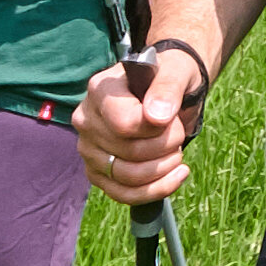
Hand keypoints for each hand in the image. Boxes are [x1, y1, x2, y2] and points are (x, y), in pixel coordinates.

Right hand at [79, 42, 207, 204]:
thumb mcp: (176, 71)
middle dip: (166, 147)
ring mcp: (88, 148)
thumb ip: (167, 88)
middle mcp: (86, 120)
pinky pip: (123, 194)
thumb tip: (157, 117)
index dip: (156, 129)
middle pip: (130, 152)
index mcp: (100, 90)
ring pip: (127, 177)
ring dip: (163, 169)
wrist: (166, 95)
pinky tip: (176, 175)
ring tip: (177, 151)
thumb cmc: (170, 79)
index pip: (124, 124)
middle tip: (178, 132)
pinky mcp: (96, 172)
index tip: (170, 119)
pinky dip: (155, 190)